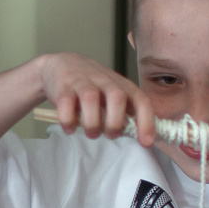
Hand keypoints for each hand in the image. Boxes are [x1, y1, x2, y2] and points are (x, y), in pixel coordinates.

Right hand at [36, 52, 154, 145]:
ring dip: (92, 124)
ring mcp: (83, 83)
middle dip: (115, 123)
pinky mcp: (63, 88)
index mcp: (123, 86)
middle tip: (110, 134)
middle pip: (117, 98)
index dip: (146, 122)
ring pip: (90, 100)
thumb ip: (127, 112)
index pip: (141, 101)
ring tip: (91, 132)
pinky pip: (66, 106)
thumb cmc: (94, 86)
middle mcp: (105, 81)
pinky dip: (68, 121)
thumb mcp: (114, 94)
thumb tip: (143, 138)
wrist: (62, 65)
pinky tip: (70, 127)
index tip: (146, 142)